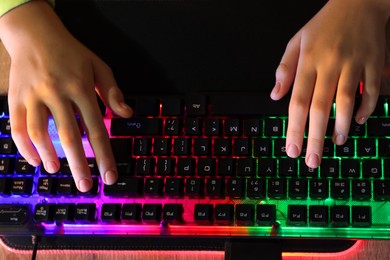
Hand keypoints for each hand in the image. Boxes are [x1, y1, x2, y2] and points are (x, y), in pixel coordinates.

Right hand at [0, 1, 132, 191]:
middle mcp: (58, 93)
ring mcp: (34, 96)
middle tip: (85, 185)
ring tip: (57, 171)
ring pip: (39, 132)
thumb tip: (126, 114)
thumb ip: (113, 91)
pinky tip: (35, 159)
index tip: (109, 176)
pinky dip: (25, 147)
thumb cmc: (71, 53)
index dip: (104, 156)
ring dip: (49, 156)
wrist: (35, 34)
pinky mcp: (16, 98)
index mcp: (82, 88)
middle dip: (78, 165)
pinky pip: (17, 127)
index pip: (96, 129)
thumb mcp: (99, 66)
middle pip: (69, 136)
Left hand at [270, 0, 389, 167]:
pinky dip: (367, 108)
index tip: (291, 149)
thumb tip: (274, 96)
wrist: (359, 1)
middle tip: (311, 160)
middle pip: (319, 108)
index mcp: (307, 61)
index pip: (297, 102)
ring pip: (346, 101)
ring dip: (342, 126)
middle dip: (314, 137)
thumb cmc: (324, 25)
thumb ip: (284, 69)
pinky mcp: (373, 63)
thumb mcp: (296, 41)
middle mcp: (329, 64)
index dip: (294, 128)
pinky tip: (359, 122)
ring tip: (336, 144)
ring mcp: (353, 63)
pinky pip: (372, 90)